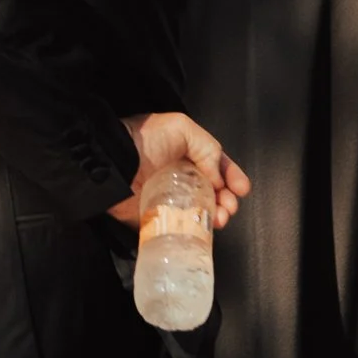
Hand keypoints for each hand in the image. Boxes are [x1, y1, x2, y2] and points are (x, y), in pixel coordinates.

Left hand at [108, 112, 250, 229]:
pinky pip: (183, 227)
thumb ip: (207, 148)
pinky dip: (197, 230)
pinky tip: (205, 228)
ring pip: (202, 212)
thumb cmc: (144, 140)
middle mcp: (181, 177)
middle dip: (228, 200)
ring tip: (220, 217)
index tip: (242, 188)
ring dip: (218, 216)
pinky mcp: (159, 218)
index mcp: (187, 154)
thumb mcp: (181, 127)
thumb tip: (219, 178)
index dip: (233, 177)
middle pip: (214, 193)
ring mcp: (171, 199)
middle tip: (229, 205)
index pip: (218, 167)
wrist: (114, 162)